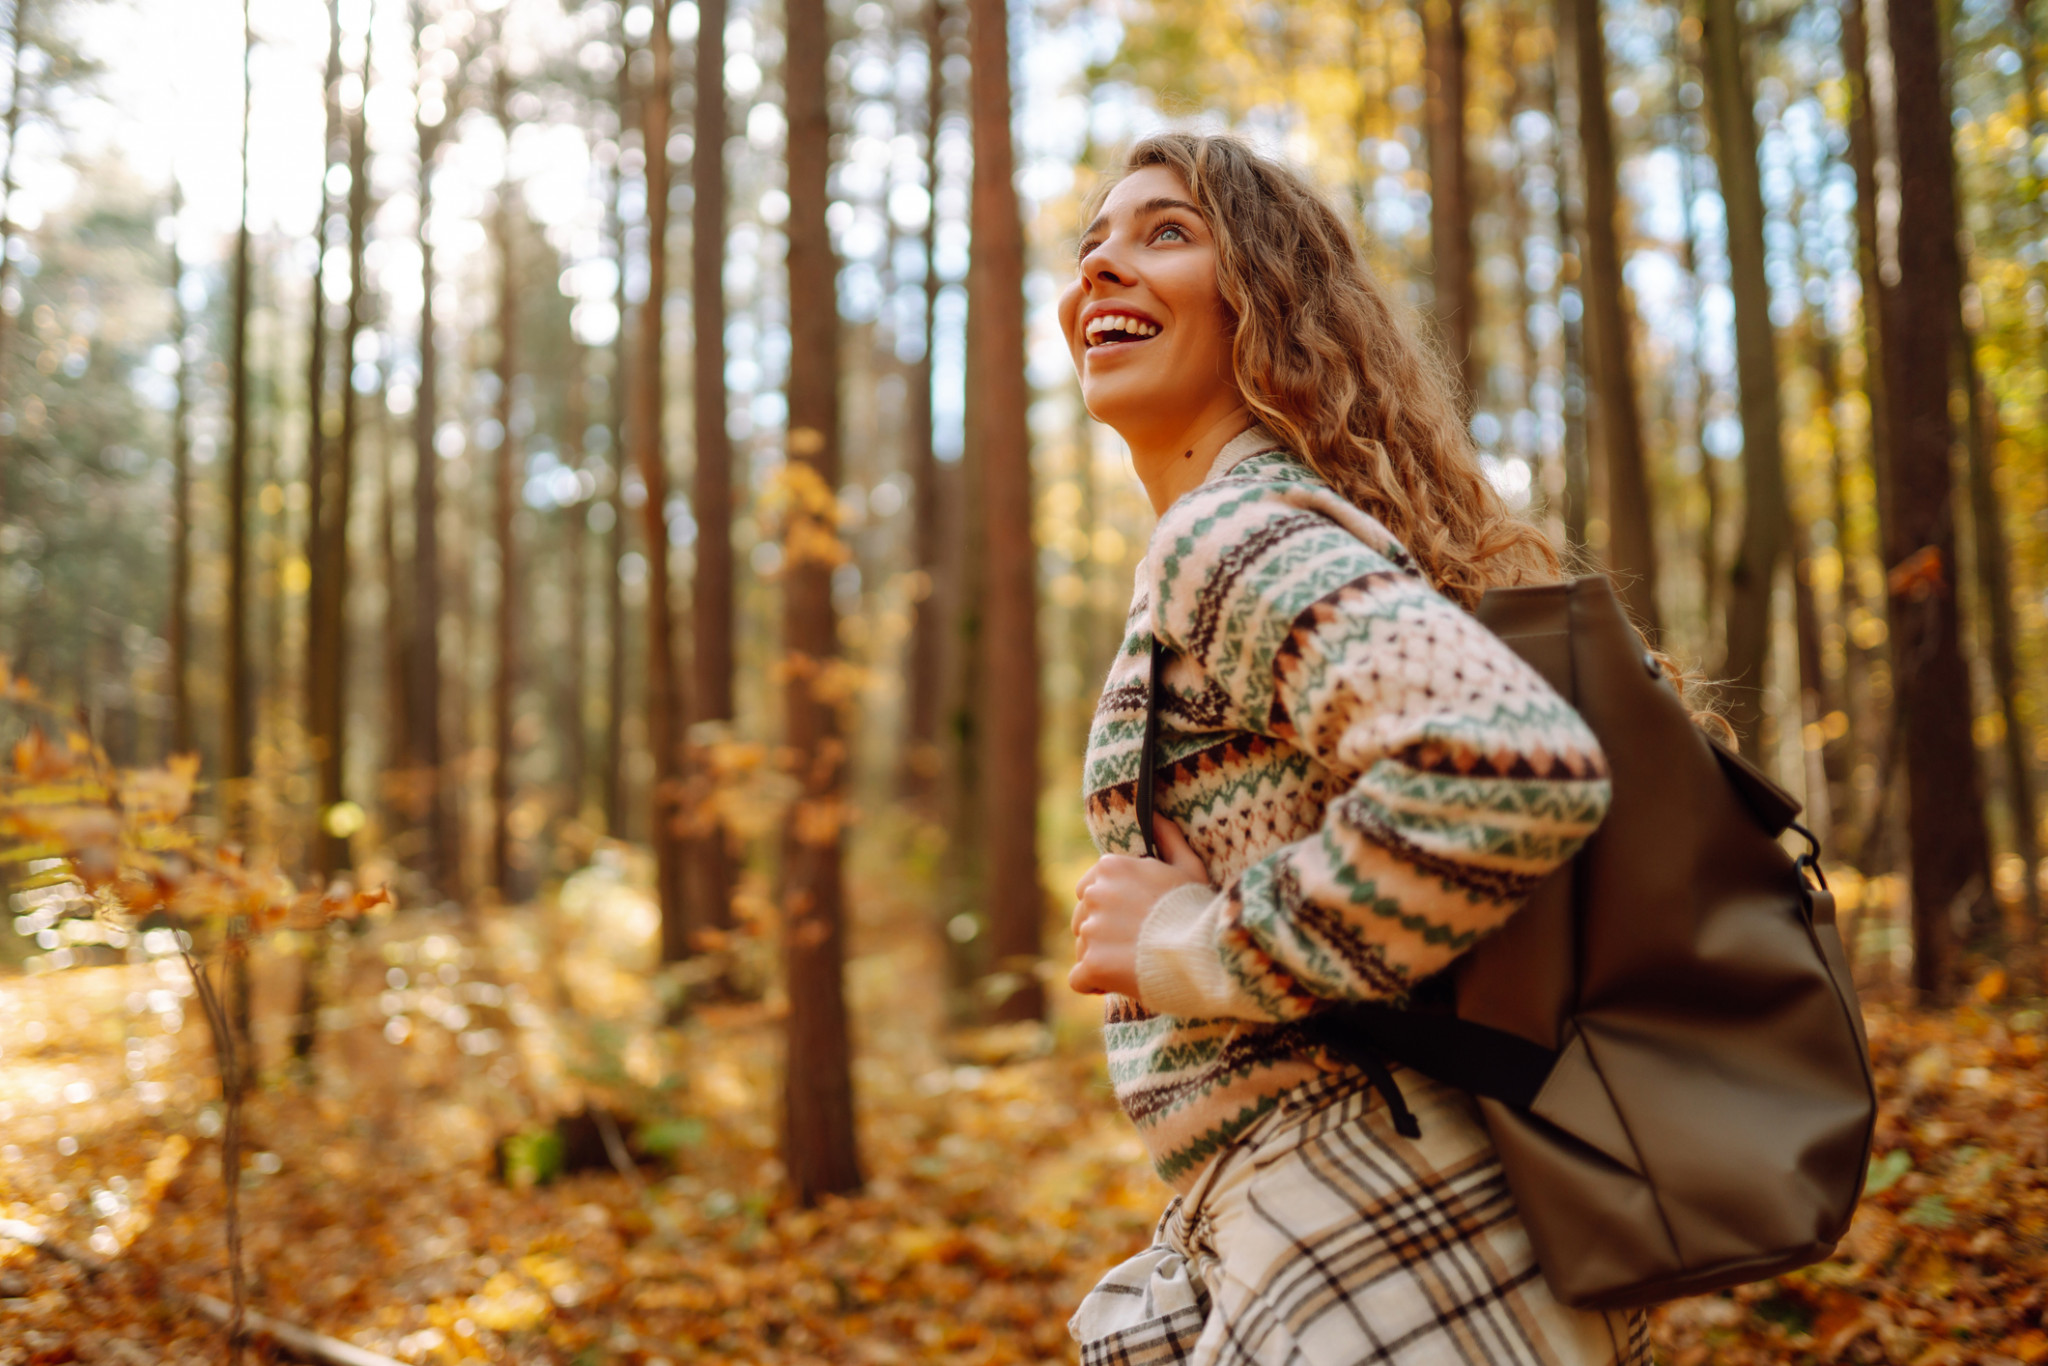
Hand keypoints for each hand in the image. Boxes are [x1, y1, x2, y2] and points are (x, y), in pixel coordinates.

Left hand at [1070, 816, 1212, 999]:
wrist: (1205, 951)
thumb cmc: (1199, 910)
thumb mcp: (1189, 867)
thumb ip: (1168, 839)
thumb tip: (1156, 815)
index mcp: (1111, 868)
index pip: (1089, 891)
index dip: (1111, 911)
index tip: (1136, 923)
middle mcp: (1093, 894)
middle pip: (1082, 922)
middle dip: (1103, 936)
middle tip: (1139, 947)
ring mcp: (1090, 930)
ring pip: (1083, 951)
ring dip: (1103, 961)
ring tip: (1138, 965)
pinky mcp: (1091, 963)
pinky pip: (1079, 980)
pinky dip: (1095, 985)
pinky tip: (1122, 983)